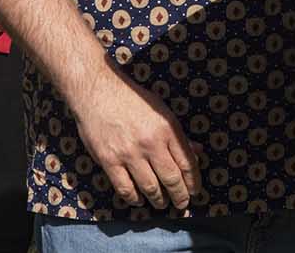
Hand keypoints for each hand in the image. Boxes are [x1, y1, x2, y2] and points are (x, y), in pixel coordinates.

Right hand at [69, 64, 201, 210]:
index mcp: (167, 128)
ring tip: (161, 204)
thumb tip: (197, 152)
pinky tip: (138, 200)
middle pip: (171, 179)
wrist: (97, 90)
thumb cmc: (130, 98)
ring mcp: (129, 153)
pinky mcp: (109, 161)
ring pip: (150, 188)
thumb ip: (177, 134)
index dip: (193, 182)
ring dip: (158, 200)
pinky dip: (134, 199)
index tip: (194, 191)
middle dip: (179, 196)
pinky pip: (125, 189)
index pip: (187, 163)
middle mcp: (151, 143)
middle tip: (181, 204)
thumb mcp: (160, 109)